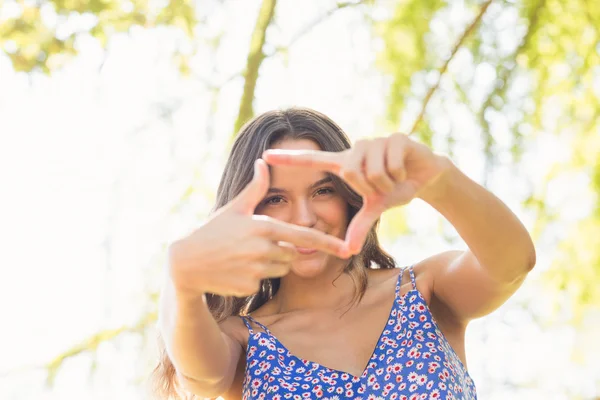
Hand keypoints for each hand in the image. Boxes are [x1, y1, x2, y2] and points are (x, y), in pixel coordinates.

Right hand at [168, 159, 348, 297]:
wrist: (187, 263)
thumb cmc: (212, 231)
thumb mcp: (234, 208)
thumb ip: (255, 187)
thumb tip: (263, 162)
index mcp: (264, 226)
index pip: (304, 235)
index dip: (328, 242)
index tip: (347, 249)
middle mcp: (263, 248)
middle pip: (292, 254)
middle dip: (282, 251)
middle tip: (256, 245)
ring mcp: (256, 269)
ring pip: (280, 269)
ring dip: (270, 264)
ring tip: (244, 256)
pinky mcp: (250, 286)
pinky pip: (264, 282)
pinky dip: (255, 277)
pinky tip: (236, 270)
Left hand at [262, 133, 449, 254]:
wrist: (426, 176)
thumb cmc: (394, 190)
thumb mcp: (375, 209)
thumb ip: (358, 226)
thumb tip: (347, 251)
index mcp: (345, 164)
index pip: (313, 160)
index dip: (290, 159)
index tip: (265, 155)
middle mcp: (356, 149)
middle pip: (351, 173)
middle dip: (369, 189)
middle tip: (382, 189)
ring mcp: (374, 141)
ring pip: (371, 170)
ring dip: (386, 184)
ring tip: (394, 179)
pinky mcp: (394, 137)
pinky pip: (390, 163)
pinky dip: (399, 175)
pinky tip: (405, 170)